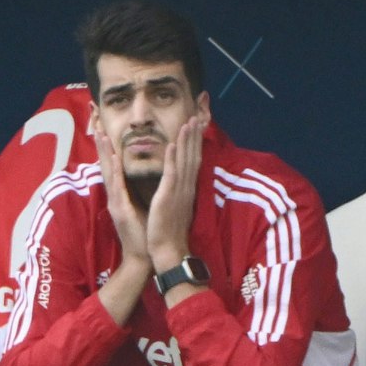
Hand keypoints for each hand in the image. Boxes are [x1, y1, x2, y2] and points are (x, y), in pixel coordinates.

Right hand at [95, 126, 149, 267]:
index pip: (113, 165)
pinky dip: (115, 172)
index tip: (105, 128)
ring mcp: (116, 202)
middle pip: (107, 164)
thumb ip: (138, 191)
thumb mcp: (142, 206)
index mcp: (121, 193)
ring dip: (104, 153)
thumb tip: (142, 177)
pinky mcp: (121, 210)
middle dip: (101, 143)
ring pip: (108, 172)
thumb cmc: (146, 232)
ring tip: (100, 134)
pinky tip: (114, 159)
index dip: (108, 146)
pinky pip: (117, 188)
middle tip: (96, 122)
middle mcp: (115, 195)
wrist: (144, 257)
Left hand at [146, 114, 203, 271]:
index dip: (195, 143)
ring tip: (188, 122)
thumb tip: (181, 181)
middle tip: (197, 116)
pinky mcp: (168, 196)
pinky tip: (174, 143)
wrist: (168, 250)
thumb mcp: (177, 206)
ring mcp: (179, 191)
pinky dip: (174, 157)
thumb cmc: (169, 231)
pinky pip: (172, 173)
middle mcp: (187, 187)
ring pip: (185, 160)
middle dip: (195, 136)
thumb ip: (180, 191)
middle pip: (193, 156)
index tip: (196, 126)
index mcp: (187, 189)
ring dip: (187, 140)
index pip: (193, 161)